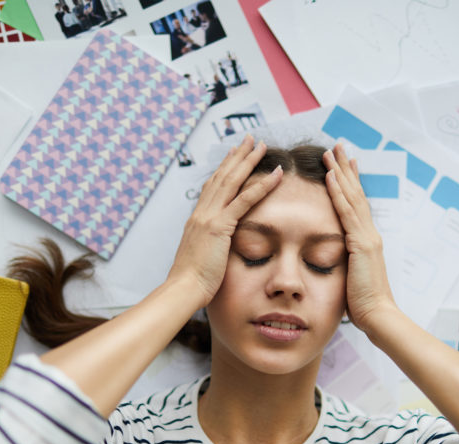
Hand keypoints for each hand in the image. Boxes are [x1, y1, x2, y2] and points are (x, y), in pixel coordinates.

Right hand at [167, 135, 282, 306]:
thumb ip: (208, 247)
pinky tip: (276, 173)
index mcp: (196, 220)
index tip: (233, 154)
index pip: (212, 187)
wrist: (183, 289)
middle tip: (250, 139)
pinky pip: (245, 200)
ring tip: (262, 146)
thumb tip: (215, 248)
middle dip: (237, 155)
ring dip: (249, 160)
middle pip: (221, 176)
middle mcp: (201, 213)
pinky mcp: (220, 226)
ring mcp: (209, 217)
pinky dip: (262, 184)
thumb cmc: (192, 282)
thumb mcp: (200, 258)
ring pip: (232, 181)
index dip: (224, 168)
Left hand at [323, 144, 396, 333]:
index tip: (343, 164)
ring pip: (352, 197)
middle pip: (356, 193)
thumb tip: (337, 261)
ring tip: (330, 151)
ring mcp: (367, 236)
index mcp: (366, 241)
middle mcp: (369, 233)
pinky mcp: (361, 243)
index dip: (350, 183)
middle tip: (337, 145)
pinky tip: (330, 176)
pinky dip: (338, 192)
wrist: (378, 316)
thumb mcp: (352, 278)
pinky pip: (347, 212)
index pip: (357, 205)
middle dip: (345, 168)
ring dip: (340, 171)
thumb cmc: (363, 304)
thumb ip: (346, 264)